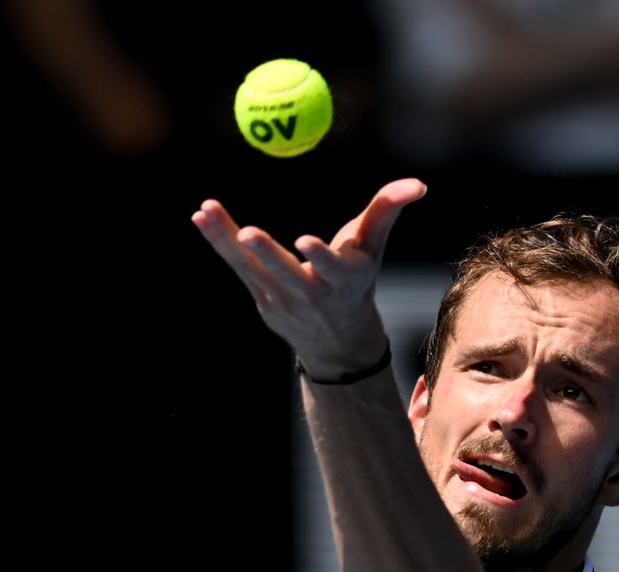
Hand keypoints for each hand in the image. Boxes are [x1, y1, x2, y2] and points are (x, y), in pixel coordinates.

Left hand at [191, 178, 426, 378]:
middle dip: (266, 253)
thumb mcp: (373, 248)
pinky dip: (218, 242)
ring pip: (251, 268)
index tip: (304, 242)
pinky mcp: (261, 299)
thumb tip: (418, 183)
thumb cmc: (357, 280)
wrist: (336, 340)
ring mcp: (282, 300)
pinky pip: (237, 268)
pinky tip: (201, 217)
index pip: (331, 268)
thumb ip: (387, 211)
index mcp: (343, 280)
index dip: (319, 256)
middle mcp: (312, 294)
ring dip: (226, 239)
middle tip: (246, 233)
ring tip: (205, 211)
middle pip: (285, 271)